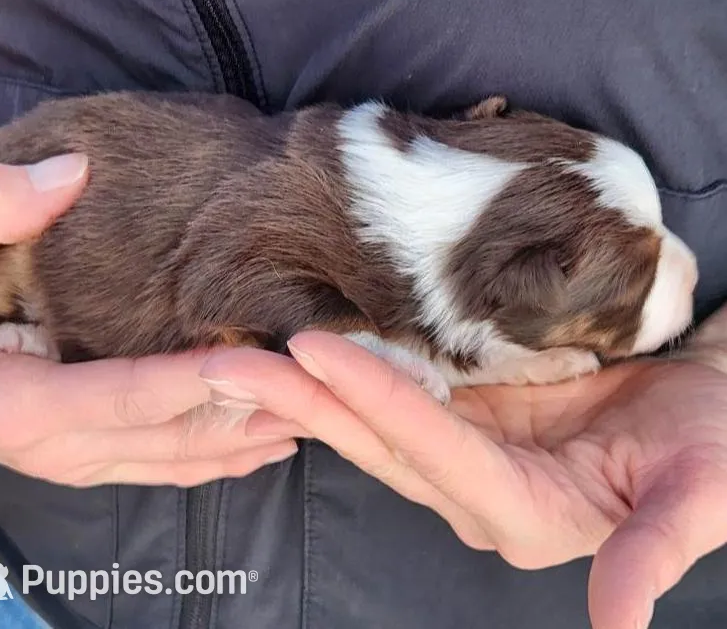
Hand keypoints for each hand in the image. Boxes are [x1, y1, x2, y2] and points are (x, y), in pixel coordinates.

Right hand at [0, 156, 302, 486]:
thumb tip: (70, 172)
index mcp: (15, 405)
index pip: (127, 393)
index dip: (195, 380)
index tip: (264, 361)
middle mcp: (51, 450)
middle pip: (167, 436)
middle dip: (243, 415)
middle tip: (317, 390)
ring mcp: (70, 462)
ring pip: (172, 461)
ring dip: (242, 442)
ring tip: (310, 418)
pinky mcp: (81, 459)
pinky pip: (159, 467)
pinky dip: (213, 460)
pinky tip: (259, 447)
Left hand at [199, 310, 726, 628]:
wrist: (707, 405)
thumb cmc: (714, 448)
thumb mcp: (703, 494)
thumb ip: (655, 551)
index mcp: (524, 513)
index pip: (432, 451)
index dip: (374, 399)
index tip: (312, 350)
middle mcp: (477, 490)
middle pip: (375, 440)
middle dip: (300, 400)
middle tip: (224, 359)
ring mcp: (463, 450)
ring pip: (368, 419)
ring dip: (303, 388)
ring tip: (237, 351)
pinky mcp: (464, 417)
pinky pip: (390, 394)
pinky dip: (341, 374)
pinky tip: (296, 352)